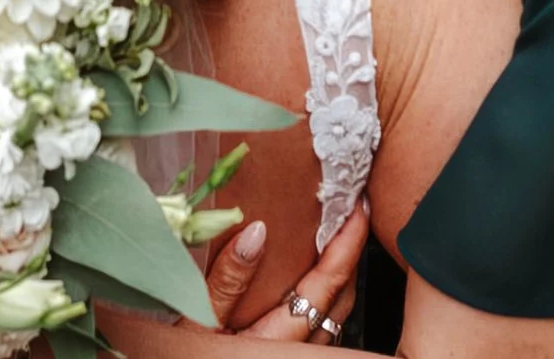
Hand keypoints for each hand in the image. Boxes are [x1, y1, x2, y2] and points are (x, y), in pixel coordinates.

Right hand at [204, 201, 366, 342]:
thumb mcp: (197, 320)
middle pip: (343, 297)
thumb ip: (228, 279)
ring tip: (337, 239)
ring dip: (341, 276)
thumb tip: (257, 232)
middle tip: (351, 213)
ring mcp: (299, 358)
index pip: (327, 283)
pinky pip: (321, 327)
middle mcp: (299, 351)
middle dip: (352, 254)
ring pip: (336, 315)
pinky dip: (325, 297)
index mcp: (279, 336)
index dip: (347, 244)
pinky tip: (310, 279)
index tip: (357, 209)